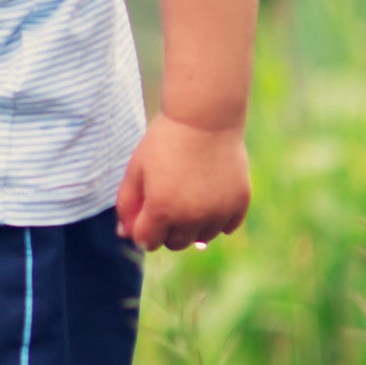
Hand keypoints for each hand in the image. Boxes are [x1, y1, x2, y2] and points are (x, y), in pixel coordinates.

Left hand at [115, 114, 250, 251]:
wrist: (205, 121)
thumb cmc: (163, 143)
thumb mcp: (136, 171)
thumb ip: (127, 205)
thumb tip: (126, 234)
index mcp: (161, 210)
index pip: (147, 242)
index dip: (141, 230)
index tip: (144, 216)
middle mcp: (192, 217)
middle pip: (175, 243)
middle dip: (166, 231)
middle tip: (166, 204)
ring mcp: (219, 212)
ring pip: (202, 238)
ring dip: (192, 227)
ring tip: (187, 198)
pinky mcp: (240, 204)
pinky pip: (226, 227)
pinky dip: (216, 220)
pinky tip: (208, 199)